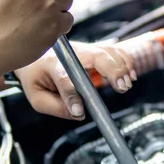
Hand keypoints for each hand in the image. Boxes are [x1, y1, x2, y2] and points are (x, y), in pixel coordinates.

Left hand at [15, 42, 136, 119]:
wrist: (33, 56)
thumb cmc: (35, 77)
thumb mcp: (37, 98)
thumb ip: (56, 107)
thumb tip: (78, 114)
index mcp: (53, 65)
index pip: (65, 79)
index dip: (73, 96)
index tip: (80, 111)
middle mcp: (72, 54)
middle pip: (96, 55)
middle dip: (112, 70)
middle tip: (122, 87)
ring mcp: (84, 50)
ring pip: (108, 51)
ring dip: (122, 66)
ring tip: (127, 84)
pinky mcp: (94, 51)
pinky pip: (114, 51)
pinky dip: (126, 61)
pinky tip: (130, 75)